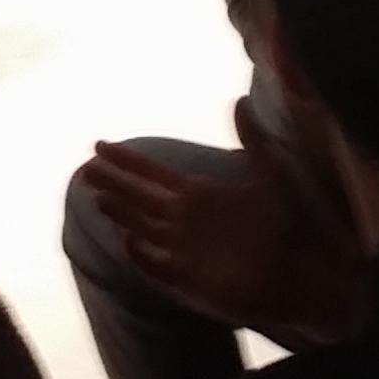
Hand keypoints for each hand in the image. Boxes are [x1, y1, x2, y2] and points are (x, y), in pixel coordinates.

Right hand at [76, 106, 349, 337]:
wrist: (294, 274)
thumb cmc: (284, 227)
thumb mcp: (271, 177)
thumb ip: (253, 142)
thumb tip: (239, 100)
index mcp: (197, 194)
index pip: (152, 174)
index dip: (127, 161)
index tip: (100, 145)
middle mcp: (183, 220)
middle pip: (138, 198)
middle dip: (112, 183)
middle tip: (84, 170)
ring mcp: (181, 249)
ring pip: (141, 227)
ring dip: (121, 213)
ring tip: (98, 198)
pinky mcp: (186, 278)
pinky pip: (154, 265)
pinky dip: (140, 253)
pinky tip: (128, 239)